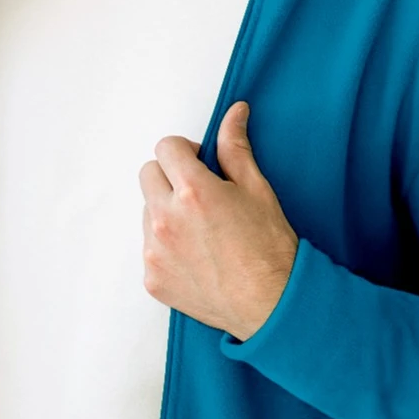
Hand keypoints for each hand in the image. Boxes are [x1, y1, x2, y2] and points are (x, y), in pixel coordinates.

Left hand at [139, 101, 298, 341]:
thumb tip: (234, 112)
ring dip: (166, 211)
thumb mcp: (257, 190)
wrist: (271, 305)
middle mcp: (166, 219)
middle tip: (200, 195)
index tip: (201, 163)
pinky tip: (196, 256)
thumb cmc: (269, 248)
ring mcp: (155, 252)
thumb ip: (235, 148)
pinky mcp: (152, 278)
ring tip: (201, 230)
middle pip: (148, 175)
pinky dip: (166, 247)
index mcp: (192, 191)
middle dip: (170, 176)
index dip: (185, 151)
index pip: (165, 147)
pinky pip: (149, 248)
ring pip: (146, 212)